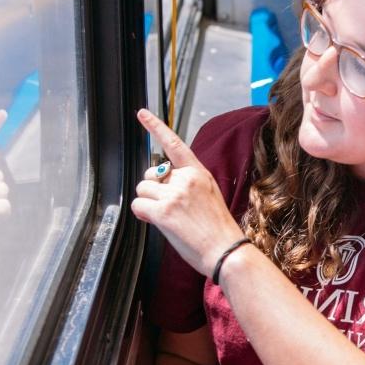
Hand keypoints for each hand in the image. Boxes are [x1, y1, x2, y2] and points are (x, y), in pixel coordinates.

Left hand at [131, 109, 245, 276]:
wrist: (225, 250)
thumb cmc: (218, 228)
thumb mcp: (208, 195)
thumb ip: (184, 184)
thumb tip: (159, 184)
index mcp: (198, 172)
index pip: (174, 144)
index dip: (155, 127)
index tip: (142, 113)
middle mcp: (186, 179)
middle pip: (150, 175)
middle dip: (152, 190)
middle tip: (168, 206)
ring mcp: (175, 193)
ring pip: (142, 190)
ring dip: (148, 203)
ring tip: (168, 217)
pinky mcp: (164, 210)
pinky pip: (139, 205)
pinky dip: (143, 214)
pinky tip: (159, 222)